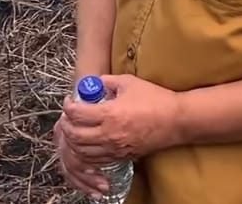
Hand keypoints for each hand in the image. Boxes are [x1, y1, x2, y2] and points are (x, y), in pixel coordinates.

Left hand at [59, 74, 182, 163]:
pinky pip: (95, 159)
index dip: (68, 106)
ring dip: (73, 140)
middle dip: (66, 124)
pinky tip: (88, 142)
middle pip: (74, 135)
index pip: (76, 114)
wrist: (175, 120)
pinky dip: (85, 152)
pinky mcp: (121, 157)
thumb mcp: (128, 82)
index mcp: (109, 114)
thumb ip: (106, 82)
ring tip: (76, 129)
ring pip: (82, 151)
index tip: (70, 100)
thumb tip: (93, 84)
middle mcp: (109, 134)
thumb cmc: (154, 99)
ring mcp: (115, 149)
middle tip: (69, 116)